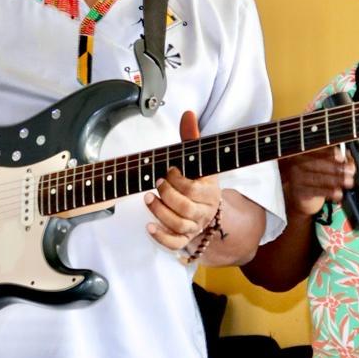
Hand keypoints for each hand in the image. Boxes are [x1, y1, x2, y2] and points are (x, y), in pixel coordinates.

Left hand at [144, 110, 221, 251]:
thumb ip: (191, 138)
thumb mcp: (198, 159)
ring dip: (160, 212)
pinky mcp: (185, 238)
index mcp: (210, 191)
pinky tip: (148, 227)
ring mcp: (195, 226)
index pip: (194, 189)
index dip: (178, 180)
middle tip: (156, 183)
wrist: (208, 205)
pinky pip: (175, 244)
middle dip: (167, 195)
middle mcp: (204, 211)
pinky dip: (161, 237)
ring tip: (148, 198)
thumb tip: (188, 113)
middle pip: (185, 208)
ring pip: (178, 225)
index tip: (169, 169)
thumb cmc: (199, 179)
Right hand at [279, 145, 354, 216]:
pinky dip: (329, 192)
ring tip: (349, 182)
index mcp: (304, 153)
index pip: (318, 150)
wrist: (300, 198)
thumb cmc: (314, 179)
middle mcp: (297, 163)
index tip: (343, 157)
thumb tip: (350, 160)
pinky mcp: (298, 191)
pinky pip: (316, 191)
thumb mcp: (324, 168)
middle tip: (350, 171)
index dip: (332, 153)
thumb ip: (337, 162)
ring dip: (336, 180)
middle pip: (317, 163)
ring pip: (318, 177)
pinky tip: (339, 194)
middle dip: (336, 167)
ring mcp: (296, 177)